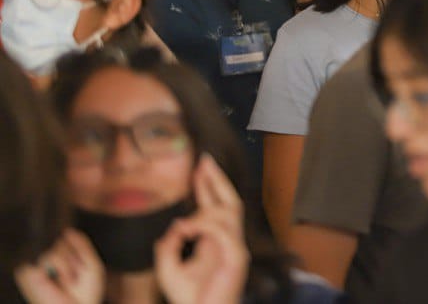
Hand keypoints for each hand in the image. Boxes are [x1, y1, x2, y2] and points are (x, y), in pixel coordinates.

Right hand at [14, 229, 104, 303]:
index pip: (65, 236)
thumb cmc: (85, 291)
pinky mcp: (29, 272)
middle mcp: (46, 260)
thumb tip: (68, 230)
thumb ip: (82, 244)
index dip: (75, 248)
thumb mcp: (91, 264)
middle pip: (60, 239)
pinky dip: (62, 266)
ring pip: (55, 246)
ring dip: (69, 264)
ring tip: (68, 279)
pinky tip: (61, 279)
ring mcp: (37, 265)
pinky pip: (49, 255)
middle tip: (75, 275)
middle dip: (74, 257)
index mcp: (59, 258)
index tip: (80, 266)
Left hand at [154, 155, 248, 303]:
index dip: (207, 186)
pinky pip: (224, 232)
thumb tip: (176, 224)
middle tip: (204, 161)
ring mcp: (236, 249)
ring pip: (230, 212)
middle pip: (231, 201)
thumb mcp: (168, 269)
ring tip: (186, 215)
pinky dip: (204, 226)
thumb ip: (167, 245)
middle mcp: (230, 241)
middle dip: (217, 180)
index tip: (198, 167)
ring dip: (206, 208)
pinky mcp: (237, 259)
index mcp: (216, 242)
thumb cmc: (189, 299)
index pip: (215, 206)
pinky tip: (186, 227)